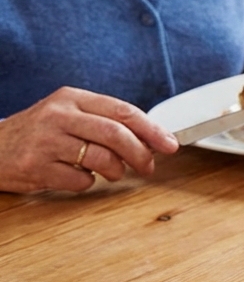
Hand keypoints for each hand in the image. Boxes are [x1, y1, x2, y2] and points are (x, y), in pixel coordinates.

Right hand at [0, 88, 179, 193]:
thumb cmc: (38, 133)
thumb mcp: (67, 114)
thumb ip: (104, 121)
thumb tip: (151, 138)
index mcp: (71, 98)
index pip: (122, 111)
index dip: (152, 129)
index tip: (170, 144)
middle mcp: (58, 115)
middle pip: (116, 135)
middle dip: (141, 154)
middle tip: (149, 167)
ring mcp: (45, 141)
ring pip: (101, 159)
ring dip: (116, 171)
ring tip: (114, 173)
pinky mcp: (36, 166)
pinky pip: (80, 180)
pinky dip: (87, 183)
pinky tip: (77, 176)